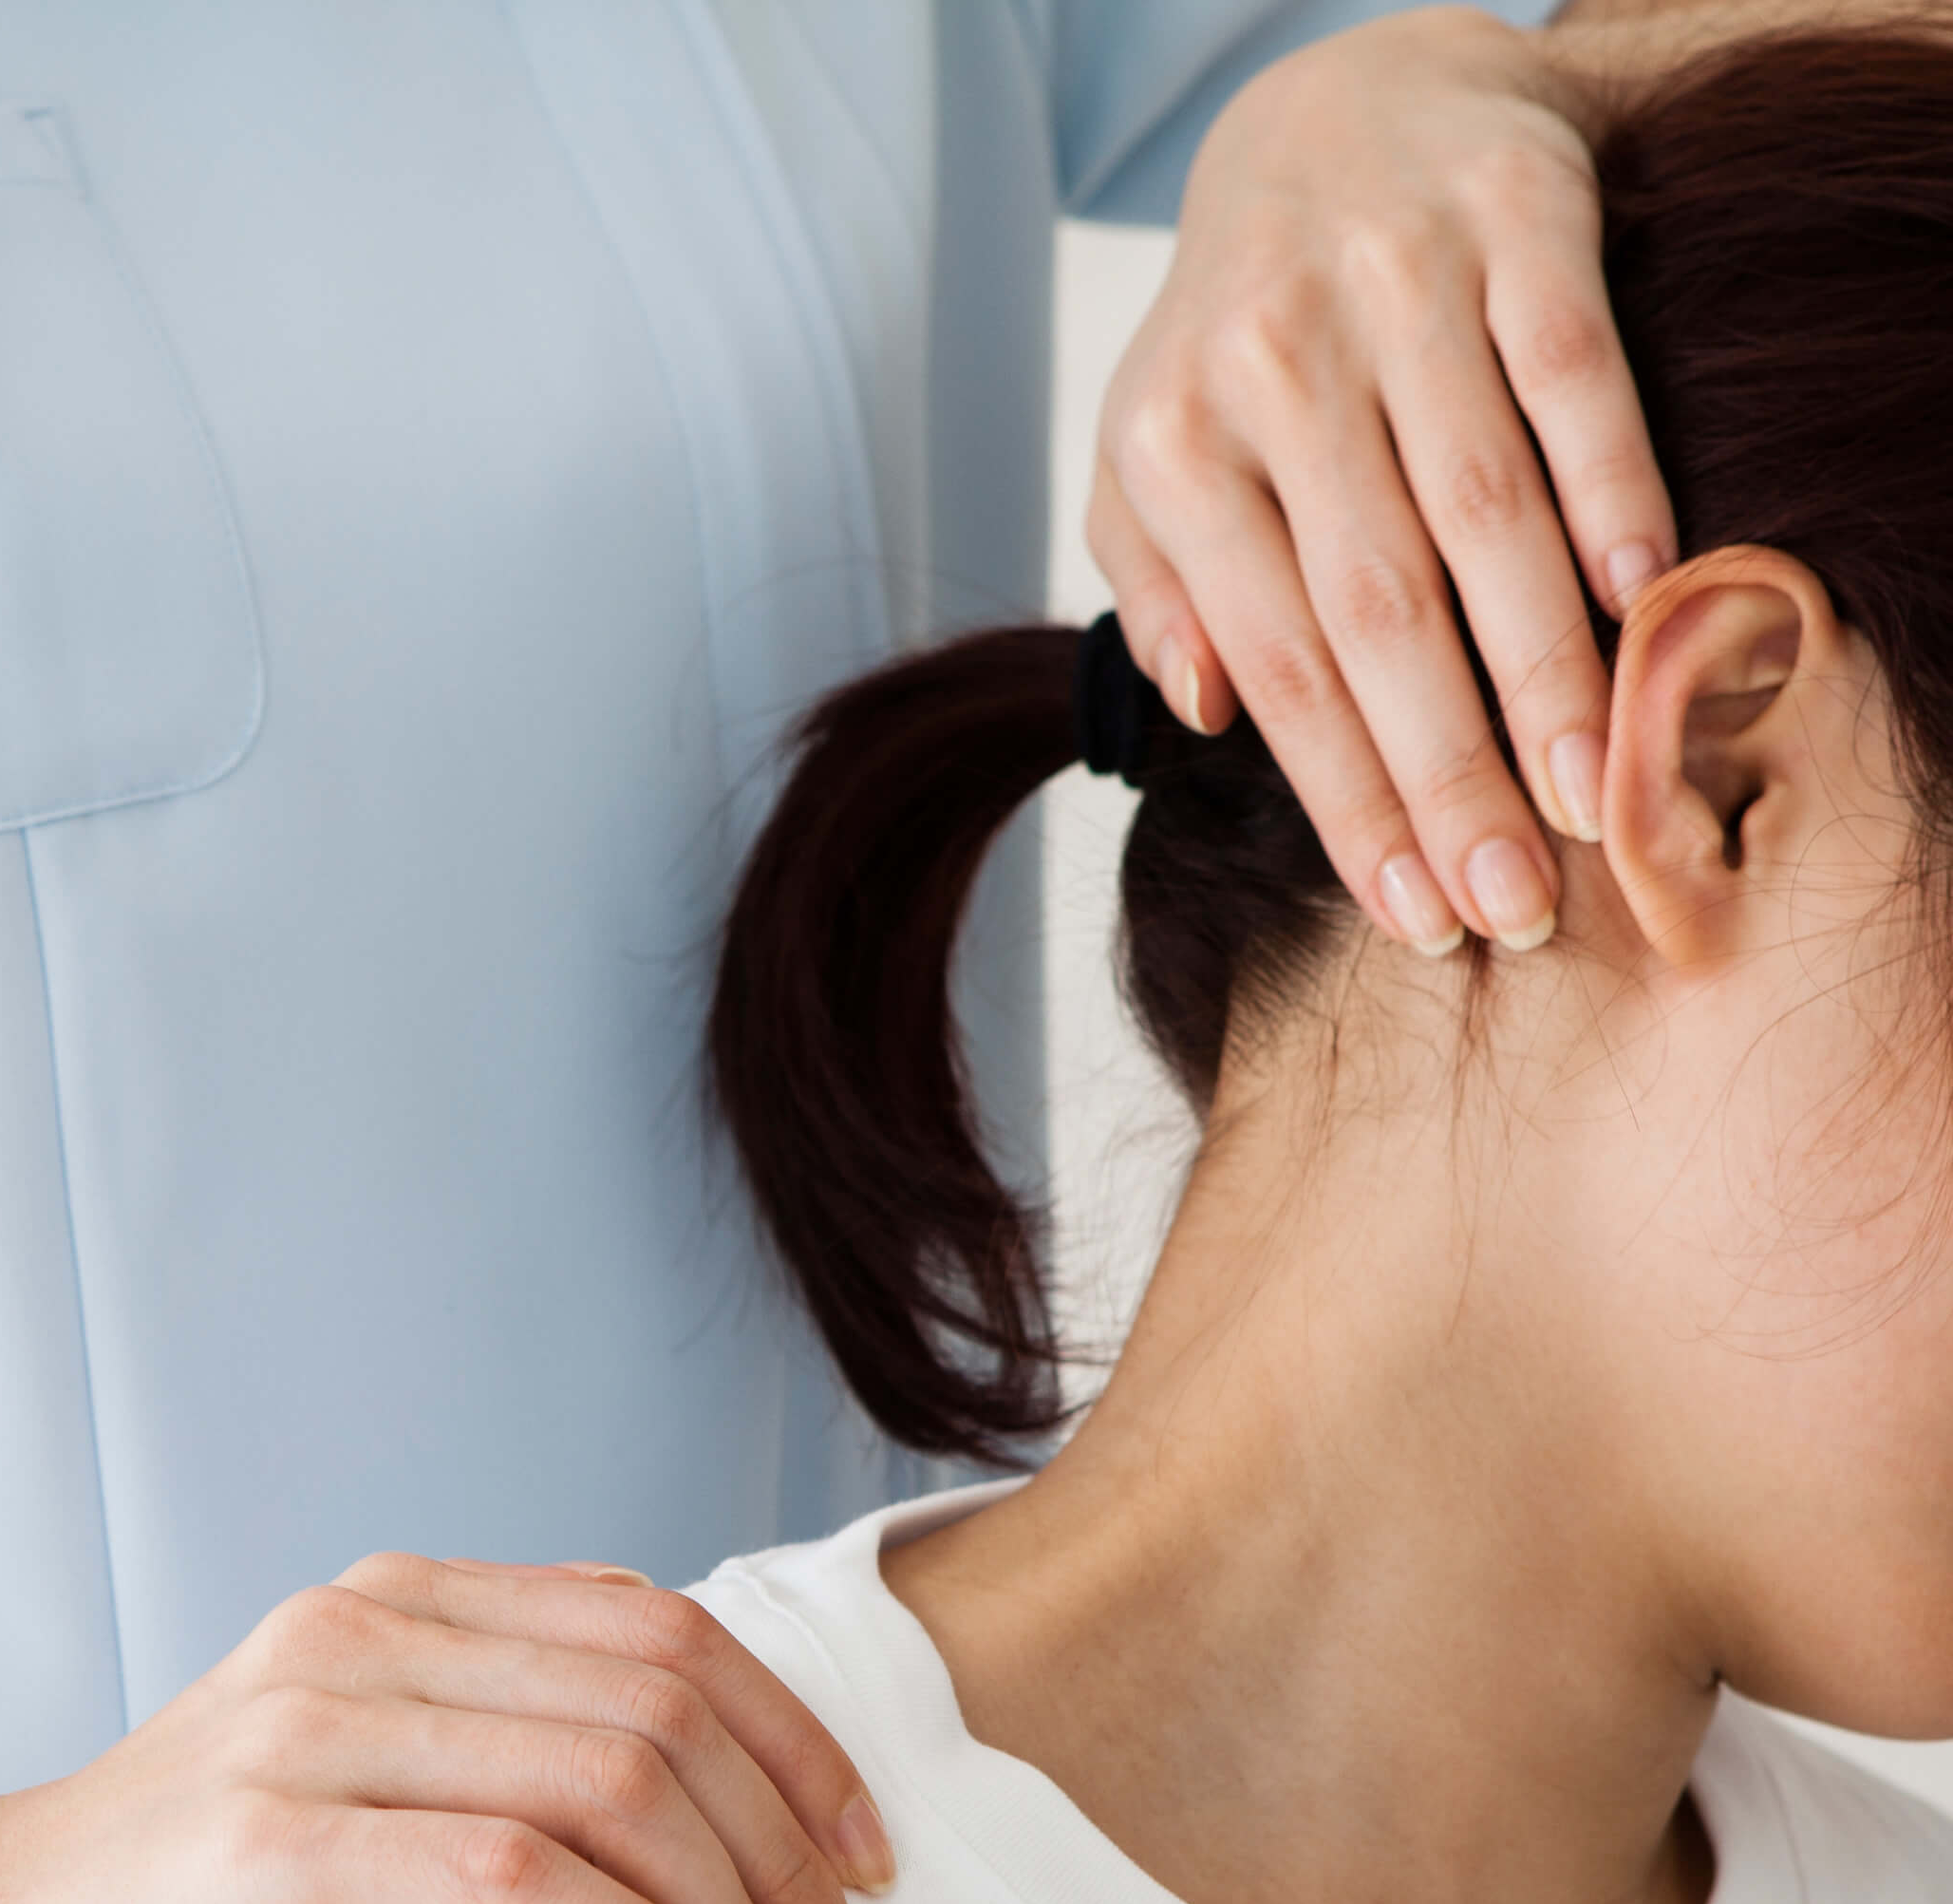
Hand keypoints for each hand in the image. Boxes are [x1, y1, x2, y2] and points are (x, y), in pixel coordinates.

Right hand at [0, 1554, 894, 1903]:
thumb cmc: (170, 1894)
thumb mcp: (336, 1764)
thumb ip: (475, 1729)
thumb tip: (682, 1759)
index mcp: (390, 1600)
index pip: (663, 1632)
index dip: (796, 1746)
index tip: (867, 1869)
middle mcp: (359, 1633)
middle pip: (665, 1703)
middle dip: (790, 1850)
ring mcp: (311, 1729)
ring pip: (613, 1782)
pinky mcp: (274, 1847)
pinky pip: (514, 1874)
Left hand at [1091, 7, 1674, 954]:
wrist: (1333, 104)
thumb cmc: (1242, 331)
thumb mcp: (1148, 451)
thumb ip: (1155, 585)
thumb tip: (1202, 712)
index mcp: (1176, 448)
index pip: (1275, 664)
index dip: (1349, 800)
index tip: (1416, 909)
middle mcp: (1274, 369)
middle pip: (1377, 613)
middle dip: (1448, 773)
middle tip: (1515, 903)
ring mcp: (1396, 292)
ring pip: (1481, 512)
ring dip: (1545, 666)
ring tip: (1594, 796)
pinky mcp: (1515, 221)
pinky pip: (1571, 374)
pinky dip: (1612, 484)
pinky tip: (1645, 596)